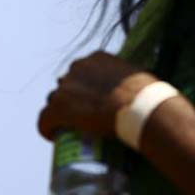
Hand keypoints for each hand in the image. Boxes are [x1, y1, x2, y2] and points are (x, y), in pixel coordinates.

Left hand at [38, 51, 156, 139]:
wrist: (143, 109)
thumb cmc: (150, 96)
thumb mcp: (141, 76)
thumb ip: (135, 77)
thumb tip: (147, 88)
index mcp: (96, 58)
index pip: (81, 72)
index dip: (82, 88)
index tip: (90, 102)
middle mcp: (77, 68)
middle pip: (66, 85)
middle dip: (71, 99)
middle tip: (82, 117)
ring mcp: (66, 87)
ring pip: (54, 101)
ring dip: (59, 113)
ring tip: (68, 128)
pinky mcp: (59, 108)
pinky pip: (44, 118)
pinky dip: (47, 127)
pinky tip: (52, 136)